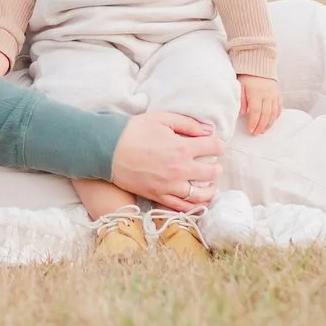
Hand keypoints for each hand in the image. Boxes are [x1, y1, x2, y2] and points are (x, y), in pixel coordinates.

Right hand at [108, 111, 223, 212]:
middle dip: (216, 167)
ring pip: (200, 194)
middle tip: (214, 164)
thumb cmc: (134, 130)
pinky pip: (182, 207)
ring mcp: (170, 185)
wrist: (108, 149)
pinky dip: (194, 206)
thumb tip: (209, 131)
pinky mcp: (158, 196)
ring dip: (210, 189)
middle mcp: (180, 169)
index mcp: (182, 147)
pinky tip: (197, 200)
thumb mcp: (162, 118)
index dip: (218, 145)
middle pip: (211, 172)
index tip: (216, 145)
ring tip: (210, 185)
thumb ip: (188, 124)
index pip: (214, 147)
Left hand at [239, 75, 279, 135]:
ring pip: (274, 112)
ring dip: (269, 123)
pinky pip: (279, 106)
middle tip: (257, 133)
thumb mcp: (240, 85)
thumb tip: (243, 113)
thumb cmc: (246, 74)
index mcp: (256, 93)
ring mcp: (274, 94)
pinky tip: (272, 120)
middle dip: (261, 126)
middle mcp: (267, 95)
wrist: (258, 61)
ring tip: (264, 130)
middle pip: (266, 114)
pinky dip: (276, 115)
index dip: (254, 122)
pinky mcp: (278, 93)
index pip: (256, 112)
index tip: (251, 130)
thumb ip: (241, 100)